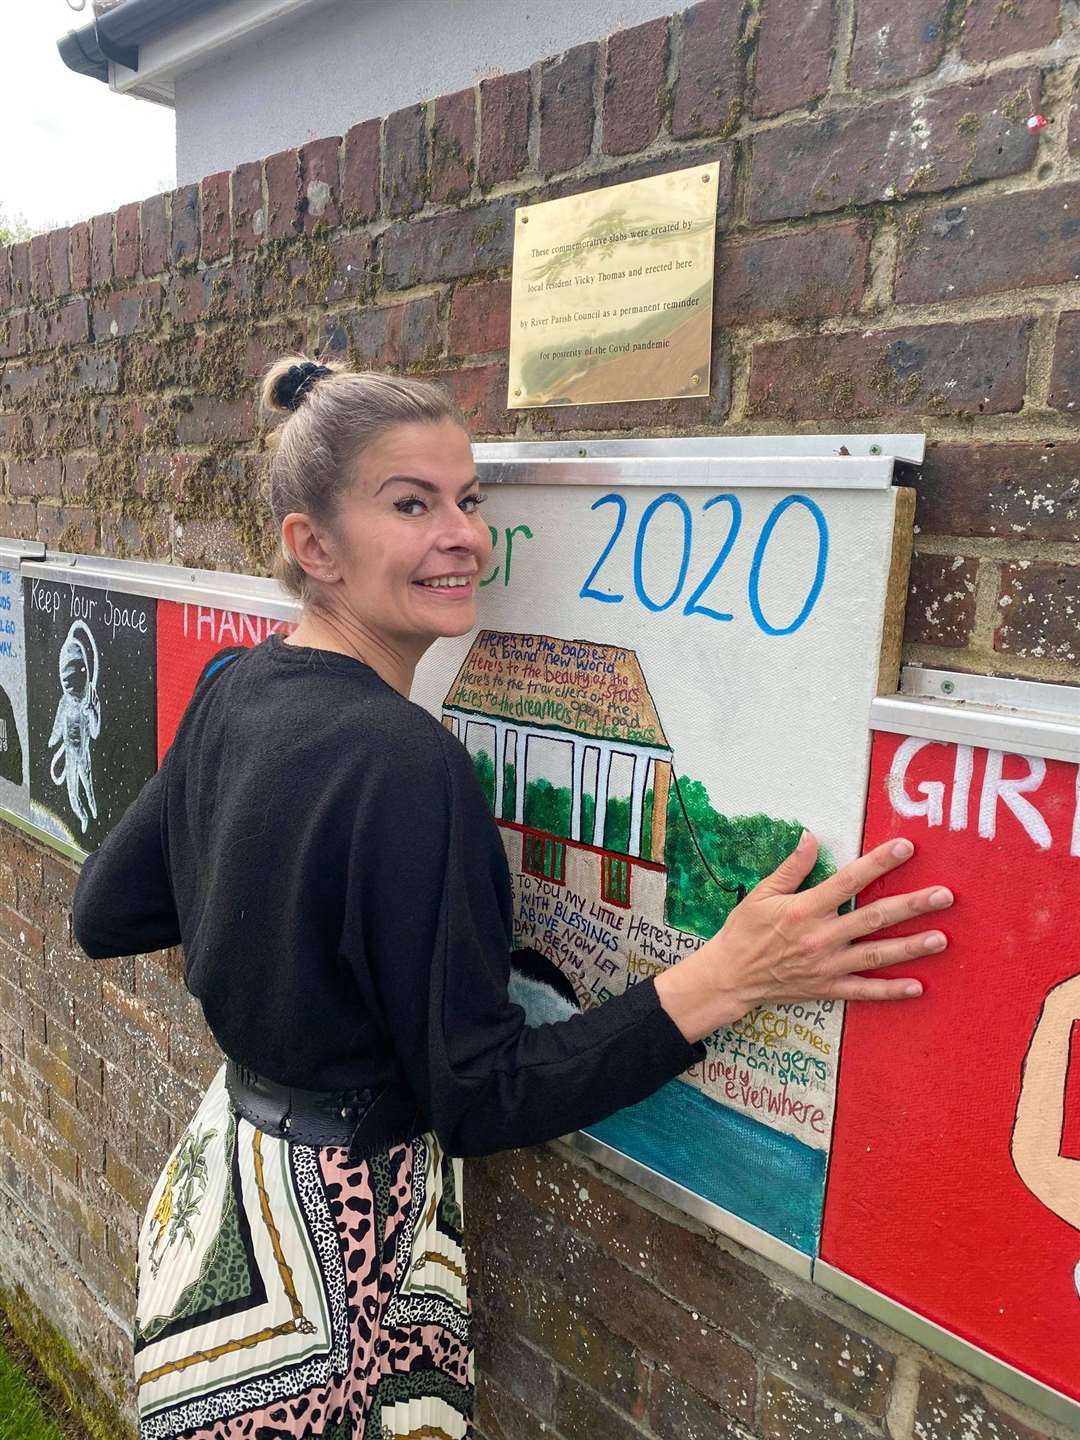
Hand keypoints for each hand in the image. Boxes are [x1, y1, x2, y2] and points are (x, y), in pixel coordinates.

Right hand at [654, 832, 951, 1044]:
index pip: (849, 881)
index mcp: (804, 909)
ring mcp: (827, 966)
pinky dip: (891, 991)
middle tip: (945, 895)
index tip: (906, 847)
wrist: (730, 977)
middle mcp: (821, 937)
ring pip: (877, 955)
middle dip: (911, 905)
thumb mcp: (762, 894)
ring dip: (911, 947)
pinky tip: (918, 986)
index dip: (879, 863)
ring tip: (942, 938)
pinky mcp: (827, 988)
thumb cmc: (745, 931)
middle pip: (874, 918)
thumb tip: (812, 837)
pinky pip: (864, 991)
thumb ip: (792, 868)